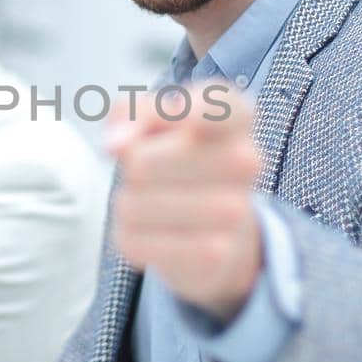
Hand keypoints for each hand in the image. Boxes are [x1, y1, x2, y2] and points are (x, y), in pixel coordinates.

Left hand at [106, 84, 262, 321]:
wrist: (222, 230)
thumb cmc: (179, 159)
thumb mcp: (156, 123)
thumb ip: (132, 113)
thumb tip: (116, 144)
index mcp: (235, 118)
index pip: (222, 107)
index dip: (197, 111)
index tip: (188, 122)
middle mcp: (246, 161)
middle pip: (141, 163)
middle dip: (129, 169)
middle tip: (149, 174)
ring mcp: (234, 211)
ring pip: (133, 205)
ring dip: (128, 205)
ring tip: (153, 205)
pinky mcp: (214, 254)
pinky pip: (136, 241)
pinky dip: (132, 238)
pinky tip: (155, 233)